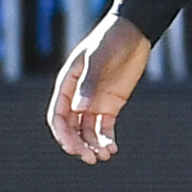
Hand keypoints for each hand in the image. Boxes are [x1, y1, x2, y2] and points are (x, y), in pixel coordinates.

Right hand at [48, 14, 151, 161]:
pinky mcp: (111, 104)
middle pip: (72, 127)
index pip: (58, 116)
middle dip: (79, 145)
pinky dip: (106, 138)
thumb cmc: (110, 41)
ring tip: (104, 156)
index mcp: (66, 85)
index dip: (62, 134)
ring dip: (93, 145)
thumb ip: (89, 82)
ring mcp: (94, 101)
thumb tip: (79, 108)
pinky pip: (105, 126)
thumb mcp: (99, 59)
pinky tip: (112, 148)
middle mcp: (77, 97)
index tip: (72, 148)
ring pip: (87, 130)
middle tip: (91, 159)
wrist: (134, 33)